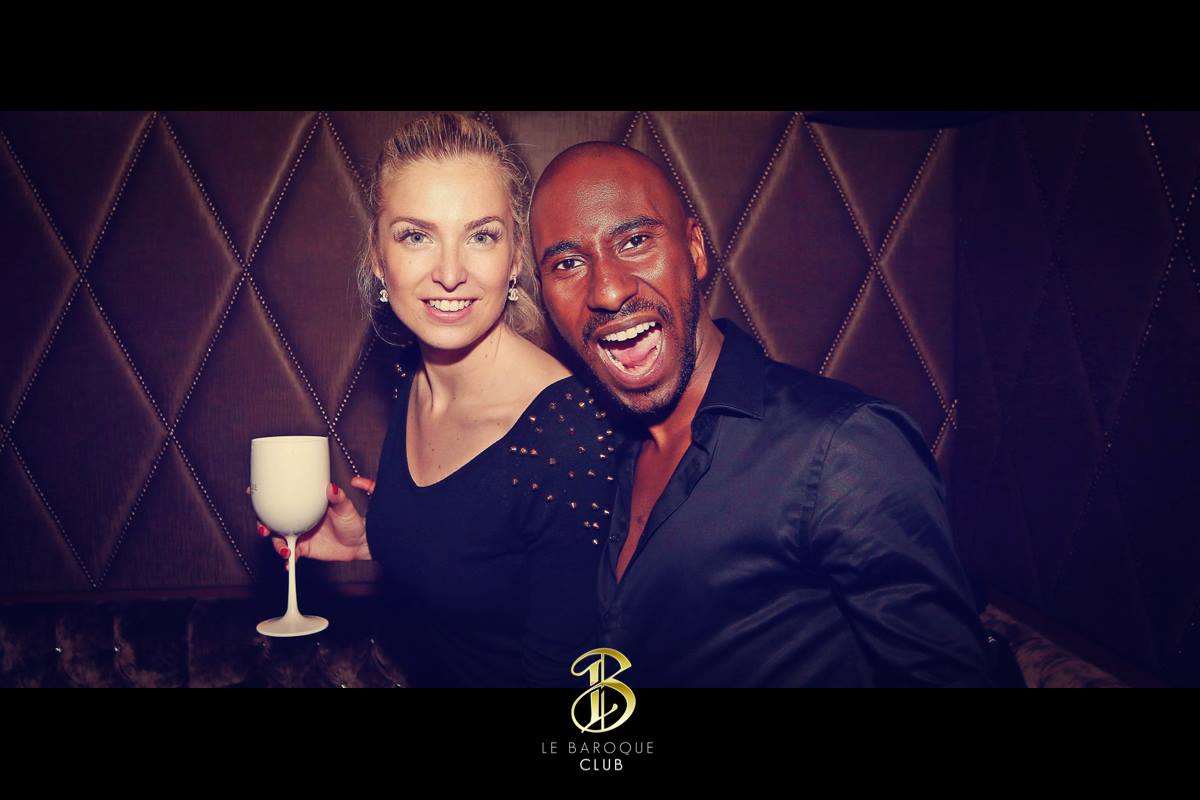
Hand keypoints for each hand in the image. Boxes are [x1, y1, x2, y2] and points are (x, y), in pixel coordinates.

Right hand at [250, 476, 375, 569]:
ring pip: (278, 540)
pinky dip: (287, 561)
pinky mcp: (303, 549)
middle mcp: (298, 520)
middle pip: (272, 521)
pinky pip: (290, 555)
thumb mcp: (345, 507)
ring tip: (284, 551)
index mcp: (304, 506)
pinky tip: (289, 563)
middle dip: (262, 524)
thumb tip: (331, 488)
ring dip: (276, 545)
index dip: (264, 497)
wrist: (359, 542)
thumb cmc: (352, 520)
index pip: (280, 500)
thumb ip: (338, 498)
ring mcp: (299, 535)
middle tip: (264, 529)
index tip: (252, 493)